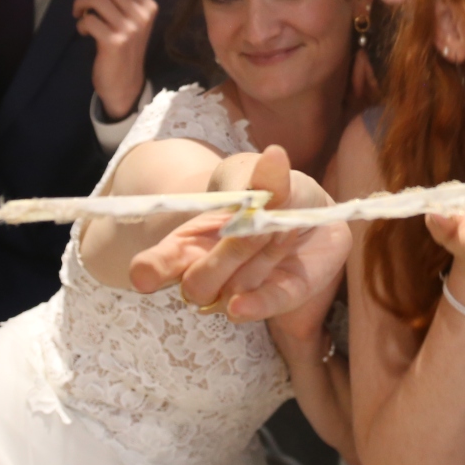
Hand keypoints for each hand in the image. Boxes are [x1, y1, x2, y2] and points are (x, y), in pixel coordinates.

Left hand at [73, 0, 157, 120]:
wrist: (125, 83)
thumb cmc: (124, 48)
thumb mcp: (130, 21)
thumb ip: (119, 0)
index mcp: (147, 5)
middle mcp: (141, 14)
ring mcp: (129, 28)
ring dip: (80, 3)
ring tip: (78, 14)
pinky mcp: (114, 41)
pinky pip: (89, 19)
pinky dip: (81, 23)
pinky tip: (84, 31)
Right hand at [129, 146, 351, 323]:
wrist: (319, 216)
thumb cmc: (276, 195)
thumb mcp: (268, 179)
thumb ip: (265, 176)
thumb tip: (275, 156)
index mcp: (191, 241)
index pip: (156, 266)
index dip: (149, 271)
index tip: (145, 276)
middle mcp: (210, 273)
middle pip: (197, 285)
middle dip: (224, 258)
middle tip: (257, 227)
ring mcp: (241, 290)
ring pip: (234, 292)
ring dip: (258, 261)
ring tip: (285, 228)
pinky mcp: (278, 298)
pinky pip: (263, 309)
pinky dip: (253, 307)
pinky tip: (242, 306)